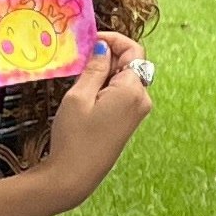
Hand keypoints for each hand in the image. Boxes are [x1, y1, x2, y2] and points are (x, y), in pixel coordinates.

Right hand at [42, 33, 155, 202]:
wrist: (74, 176)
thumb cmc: (73, 137)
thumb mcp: (79, 96)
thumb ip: (95, 68)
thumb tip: (104, 47)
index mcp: (133, 90)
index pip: (134, 50)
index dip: (113, 39)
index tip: (91, 39)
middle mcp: (142, 100)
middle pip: (132, 63)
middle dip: (108, 56)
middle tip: (81, 60)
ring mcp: (138, 112)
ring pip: (126, 78)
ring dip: (106, 72)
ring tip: (81, 80)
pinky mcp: (129, 122)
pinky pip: (123, 94)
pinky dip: (107, 87)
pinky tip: (87, 96)